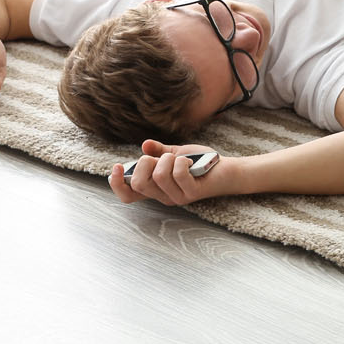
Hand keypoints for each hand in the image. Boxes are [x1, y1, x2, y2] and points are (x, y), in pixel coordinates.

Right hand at [108, 140, 225, 206]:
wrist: (227, 169)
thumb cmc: (200, 162)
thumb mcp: (175, 154)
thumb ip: (158, 152)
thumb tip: (144, 146)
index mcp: (155, 188)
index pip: (128, 195)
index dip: (117, 184)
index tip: (116, 166)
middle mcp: (163, 196)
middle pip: (138, 184)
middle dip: (145, 163)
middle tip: (161, 158)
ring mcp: (177, 197)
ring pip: (158, 176)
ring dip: (168, 159)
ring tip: (180, 159)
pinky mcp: (192, 193)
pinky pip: (178, 174)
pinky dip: (182, 161)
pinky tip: (190, 162)